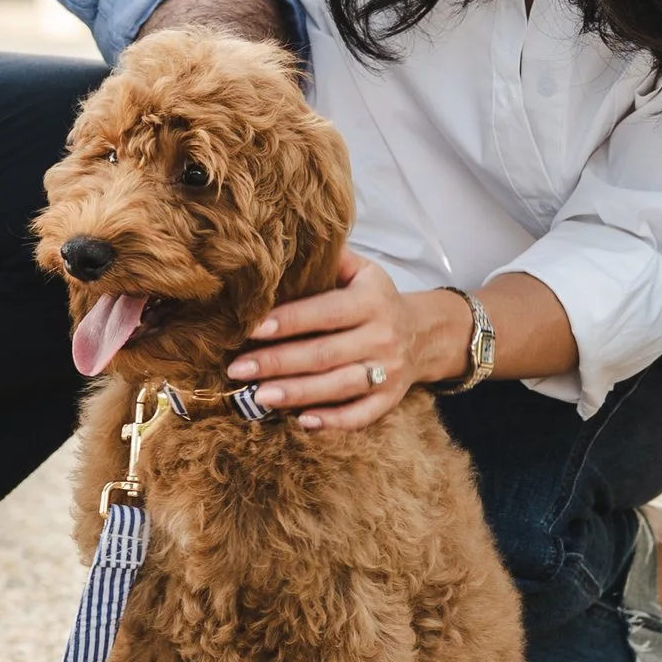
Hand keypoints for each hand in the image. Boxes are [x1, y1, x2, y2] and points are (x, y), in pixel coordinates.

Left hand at [225, 258, 470, 431]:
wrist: (423, 333)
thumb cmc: (377, 299)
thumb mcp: (363, 271)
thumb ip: (332, 258)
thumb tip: (291, 240)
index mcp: (371, 302)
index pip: (326, 312)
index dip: (289, 321)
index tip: (252, 328)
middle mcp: (382, 337)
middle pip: (324, 354)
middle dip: (277, 362)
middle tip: (238, 368)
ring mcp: (389, 371)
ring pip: (339, 387)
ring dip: (297, 393)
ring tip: (258, 396)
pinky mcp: (391, 399)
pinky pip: (361, 415)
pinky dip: (333, 422)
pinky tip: (302, 421)